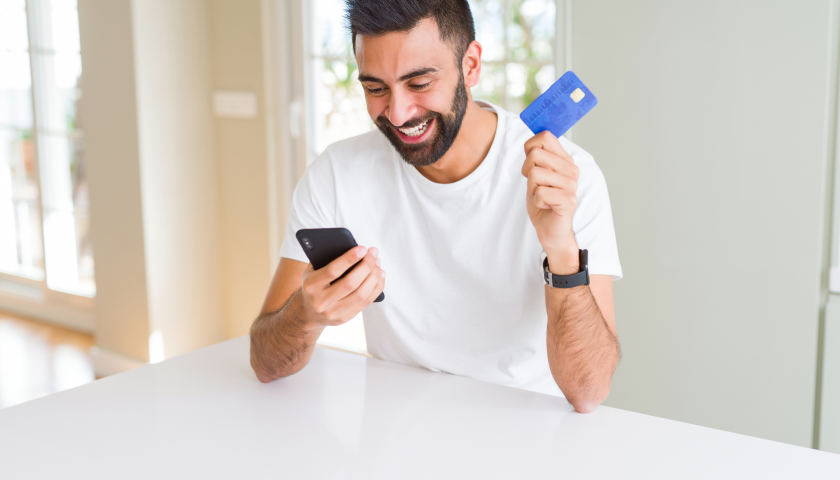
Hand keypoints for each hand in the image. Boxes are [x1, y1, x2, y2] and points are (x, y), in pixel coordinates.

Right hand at [300, 246, 385, 326]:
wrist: (308, 313)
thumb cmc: (314, 285)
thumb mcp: (312, 271)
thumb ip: (326, 260)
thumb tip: (351, 248)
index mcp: (310, 286)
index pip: (332, 271)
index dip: (349, 259)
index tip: (362, 248)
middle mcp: (321, 302)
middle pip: (350, 283)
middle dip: (366, 266)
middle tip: (373, 253)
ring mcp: (333, 312)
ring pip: (361, 294)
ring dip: (373, 276)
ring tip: (378, 263)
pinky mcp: (345, 318)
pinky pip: (365, 302)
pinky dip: (376, 287)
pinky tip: (380, 276)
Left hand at [521, 131, 579, 273]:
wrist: (550, 230)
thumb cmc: (542, 201)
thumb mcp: (536, 175)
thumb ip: (537, 157)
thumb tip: (532, 140)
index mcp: (565, 160)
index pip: (545, 136)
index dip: (530, 148)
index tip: (531, 164)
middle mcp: (571, 170)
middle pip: (535, 154)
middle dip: (527, 171)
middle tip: (536, 185)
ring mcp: (571, 185)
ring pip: (535, 173)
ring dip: (532, 188)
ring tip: (542, 197)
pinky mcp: (568, 200)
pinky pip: (540, 192)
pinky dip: (536, 201)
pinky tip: (546, 206)